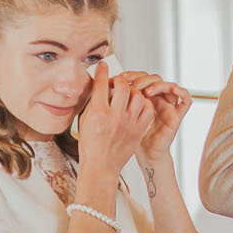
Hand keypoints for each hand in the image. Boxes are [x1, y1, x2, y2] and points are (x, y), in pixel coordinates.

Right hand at [75, 66, 154, 180]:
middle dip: (120, 80)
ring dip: (132, 92)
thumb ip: (93, 102)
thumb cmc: (90, 145)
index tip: (103, 66)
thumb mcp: (84, 120)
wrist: (101, 166)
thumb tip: (99, 84)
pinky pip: (147, 109)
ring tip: (127, 95)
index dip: (103, 71)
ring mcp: (129, 124)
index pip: (102, 83)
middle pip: (123, 86)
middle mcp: (115, 117)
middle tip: (116, 83)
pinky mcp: (139, 130)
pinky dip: (143, 104)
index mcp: (98, 113)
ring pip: (138, 96)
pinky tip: (136, 105)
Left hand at [119, 72, 192, 163]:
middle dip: (141, 79)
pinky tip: (171, 90)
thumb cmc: (127, 138)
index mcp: (141, 97)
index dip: (131, 75)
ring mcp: (167, 106)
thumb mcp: (117, 115)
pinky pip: (185, 99)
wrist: (142, 155)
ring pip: (167, 85)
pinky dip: (181, 91)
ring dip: (156, 85)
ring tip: (146, 92)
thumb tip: (103, 82)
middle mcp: (155, 99)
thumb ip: (115, 99)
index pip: (140, 77)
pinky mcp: (177, 115)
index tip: (118, 79)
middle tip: (131, 85)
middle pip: (153, 78)